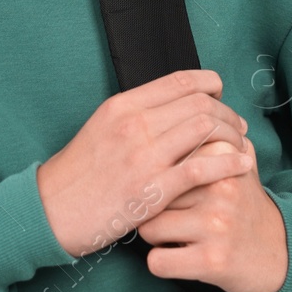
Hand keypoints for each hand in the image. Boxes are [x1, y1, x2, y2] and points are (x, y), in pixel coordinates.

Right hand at [38, 70, 252, 257]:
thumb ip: (135, 115)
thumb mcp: (101, 128)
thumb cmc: (77, 174)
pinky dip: (229, 163)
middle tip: (237, 126)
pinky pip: (201, 168)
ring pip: (205, 128)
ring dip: (232, 135)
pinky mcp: (150, 190)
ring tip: (241, 145)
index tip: (221, 97)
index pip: (180, 81)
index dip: (211, 85)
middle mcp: (134, 124)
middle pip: (199, 102)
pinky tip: (242, 166)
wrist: (50, 211)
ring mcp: (143, 156)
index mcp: (122, 105)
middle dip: (227, 113)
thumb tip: (171, 106)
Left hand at [136, 133, 288, 291]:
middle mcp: (220, 186)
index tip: (165, 183)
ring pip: (149, 227)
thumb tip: (176, 102)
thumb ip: (212, 133)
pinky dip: (160, 263)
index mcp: (222, 156)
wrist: (279, 252)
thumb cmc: (243, 203)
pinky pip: (158, 262)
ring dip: (154, 236)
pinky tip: (176, 257)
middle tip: (166, 213)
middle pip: (152, 191)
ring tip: (174, 235)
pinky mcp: (212, 260)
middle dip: (151, 205)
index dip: (156, 173)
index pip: (163, 157)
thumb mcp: (237, 161)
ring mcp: (216, 224)